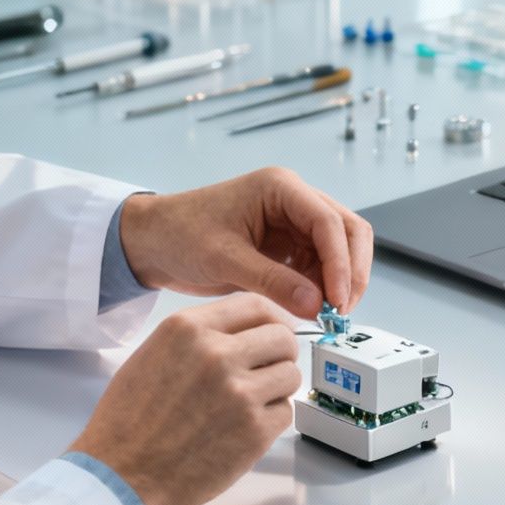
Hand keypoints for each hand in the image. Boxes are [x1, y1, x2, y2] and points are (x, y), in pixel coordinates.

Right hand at [69, 294, 299, 504]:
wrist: (122, 476)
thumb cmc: (130, 422)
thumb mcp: (153, 354)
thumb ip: (200, 336)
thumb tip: (244, 331)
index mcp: (188, 329)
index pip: (257, 304)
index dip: (274, 319)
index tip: (275, 332)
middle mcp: (217, 354)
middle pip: (282, 337)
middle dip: (280, 354)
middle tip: (265, 372)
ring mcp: (240, 392)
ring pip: (290, 374)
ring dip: (277, 388)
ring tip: (248, 404)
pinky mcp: (254, 430)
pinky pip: (285, 412)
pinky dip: (271, 420)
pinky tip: (242, 429)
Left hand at [117, 167, 372, 319]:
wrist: (153, 241)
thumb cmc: (180, 234)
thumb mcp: (225, 259)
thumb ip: (272, 281)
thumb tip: (316, 304)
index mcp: (280, 188)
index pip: (329, 223)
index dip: (340, 263)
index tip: (336, 301)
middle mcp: (294, 201)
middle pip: (347, 232)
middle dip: (351, 271)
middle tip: (341, 311)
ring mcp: (294, 223)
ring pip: (339, 250)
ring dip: (340, 282)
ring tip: (328, 316)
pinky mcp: (288, 247)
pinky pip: (320, 266)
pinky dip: (323, 288)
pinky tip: (313, 309)